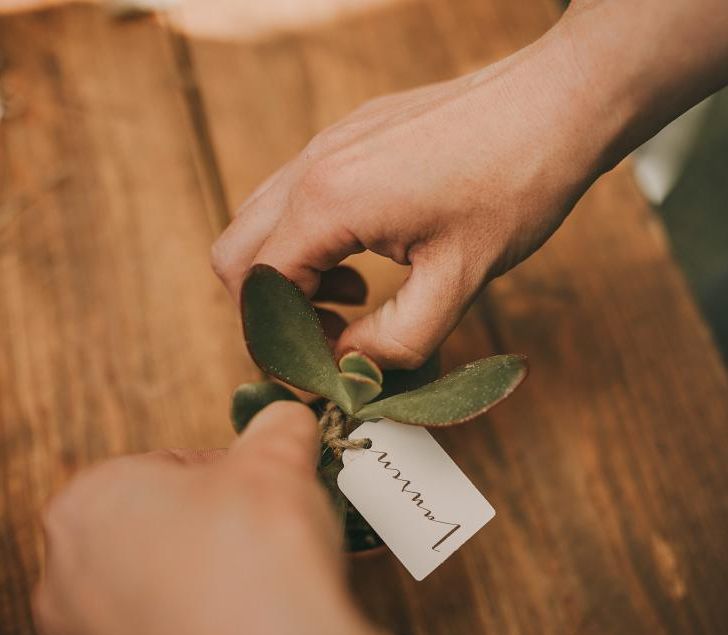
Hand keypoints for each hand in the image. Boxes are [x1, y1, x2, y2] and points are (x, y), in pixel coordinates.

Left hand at [34, 402, 420, 634]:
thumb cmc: (255, 556)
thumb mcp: (276, 459)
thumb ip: (277, 425)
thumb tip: (286, 418)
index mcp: (89, 503)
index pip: (167, 467)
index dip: (225, 473)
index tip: (258, 488)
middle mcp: (68, 575)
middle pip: (157, 523)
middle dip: (212, 521)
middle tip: (259, 528)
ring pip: (158, 582)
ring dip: (207, 573)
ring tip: (258, 576)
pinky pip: (164, 631)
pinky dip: (201, 620)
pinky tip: (244, 617)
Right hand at [211, 23, 601, 369]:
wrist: (555, 103)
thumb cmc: (515, 185)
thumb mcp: (459, 281)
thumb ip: (394, 339)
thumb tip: (351, 363)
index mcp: (327, 202)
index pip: (259, 290)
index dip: (279, 343)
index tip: (317, 371)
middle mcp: (311, 166)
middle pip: (237, 255)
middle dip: (269, 312)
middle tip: (323, 340)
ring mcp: (326, 145)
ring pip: (261, 224)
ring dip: (291, 277)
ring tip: (351, 300)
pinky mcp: (347, 138)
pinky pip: (296, 198)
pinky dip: (312, 243)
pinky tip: (364, 259)